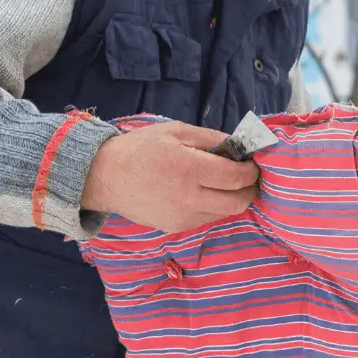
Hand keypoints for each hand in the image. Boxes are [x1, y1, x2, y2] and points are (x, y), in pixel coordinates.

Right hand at [81, 122, 259, 233]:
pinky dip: (214, 207)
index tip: (252, 163)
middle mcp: (189, 197)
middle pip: (237, 202)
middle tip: (247, 177)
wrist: (105, 177)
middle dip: (249, 189)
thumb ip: (211, 138)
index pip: (236, 177)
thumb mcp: (176, 131)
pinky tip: (206, 193)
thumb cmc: (140, 149)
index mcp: (189, 169)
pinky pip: (207, 219)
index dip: (251, 171)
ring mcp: (183, 216)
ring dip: (232, 199)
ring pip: (225, 213)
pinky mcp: (176, 227)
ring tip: (226, 183)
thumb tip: (239, 146)